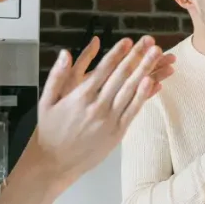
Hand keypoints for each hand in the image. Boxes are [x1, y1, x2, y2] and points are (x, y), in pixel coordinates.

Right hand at [33, 36, 164, 188]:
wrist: (54, 162)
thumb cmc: (49, 131)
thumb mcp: (46, 99)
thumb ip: (57, 74)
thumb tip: (65, 52)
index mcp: (80, 95)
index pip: (103, 68)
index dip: (118, 53)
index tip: (128, 41)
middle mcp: (97, 105)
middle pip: (122, 75)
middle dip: (137, 56)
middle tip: (150, 42)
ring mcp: (109, 119)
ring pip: (131, 90)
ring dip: (146, 70)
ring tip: (158, 56)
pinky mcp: (117, 132)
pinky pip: (133, 110)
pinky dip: (144, 96)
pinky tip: (154, 82)